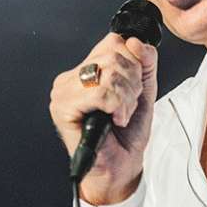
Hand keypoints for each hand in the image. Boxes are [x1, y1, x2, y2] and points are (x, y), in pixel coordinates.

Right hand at [49, 33, 157, 204]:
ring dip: (126, 98)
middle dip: (133, 83)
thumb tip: (136, 41)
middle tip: (127, 106)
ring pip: (109, 73)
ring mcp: (63, 91)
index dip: (135, 63)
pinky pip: (101, 92)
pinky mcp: (62, 108)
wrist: (121, 166)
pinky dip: (117, 107)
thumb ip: (145, 61)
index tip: (134, 88)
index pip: (114, 41)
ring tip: (120, 114)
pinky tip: (113, 120)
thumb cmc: (127, 132)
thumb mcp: (144, 88)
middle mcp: (72, 77)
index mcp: (87, 68)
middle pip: (114, 55)